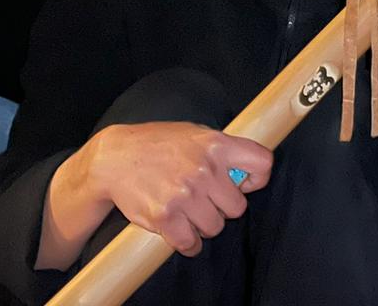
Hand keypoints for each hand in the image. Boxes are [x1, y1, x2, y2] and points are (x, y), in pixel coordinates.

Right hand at [85, 122, 271, 256]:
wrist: (116, 158)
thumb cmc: (158, 144)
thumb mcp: (195, 134)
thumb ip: (221, 151)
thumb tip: (244, 173)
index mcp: (216, 145)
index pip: (262, 163)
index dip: (256, 178)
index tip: (244, 183)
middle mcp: (204, 169)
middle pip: (238, 207)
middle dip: (224, 206)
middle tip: (207, 200)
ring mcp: (185, 194)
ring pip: (215, 227)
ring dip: (204, 224)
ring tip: (190, 212)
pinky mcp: (165, 216)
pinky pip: (191, 243)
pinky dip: (189, 243)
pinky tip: (182, 232)